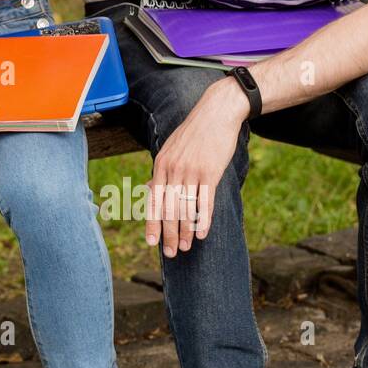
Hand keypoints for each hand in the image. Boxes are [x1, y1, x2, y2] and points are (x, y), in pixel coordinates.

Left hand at [145, 77, 247, 256]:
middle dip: (169, 234)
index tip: (152, 243)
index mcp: (160, 165)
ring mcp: (191, 171)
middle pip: (168, 209)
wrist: (216, 113)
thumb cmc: (194, 133)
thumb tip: (151, 191)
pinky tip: (202, 234)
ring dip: (185, 231)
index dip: (151, 223)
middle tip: (171, 253)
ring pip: (185, 209)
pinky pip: (204, 201)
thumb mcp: (171, 149)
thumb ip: (162, 172)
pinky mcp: (210, 172)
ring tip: (186, 248)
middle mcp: (172, 169)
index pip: (153, 201)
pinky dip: (203, 220)